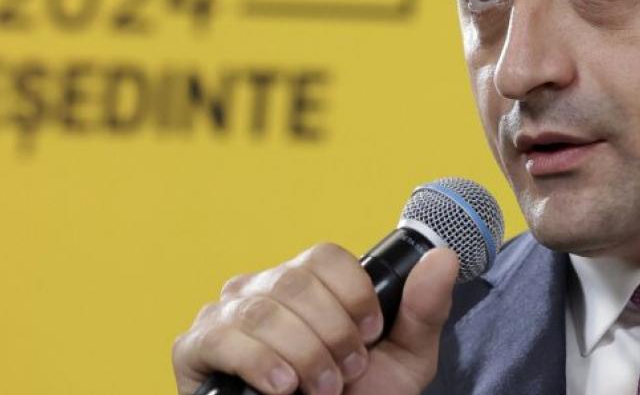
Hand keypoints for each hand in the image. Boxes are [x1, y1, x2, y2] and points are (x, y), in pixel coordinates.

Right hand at [172, 243, 459, 394]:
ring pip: (262, 309)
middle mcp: (263, 288)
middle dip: (330, 333)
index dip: (352, 295)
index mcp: (308, 283)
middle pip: (294, 280)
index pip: (324, 256)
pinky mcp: (195, 347)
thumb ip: (422, 311)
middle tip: (345, 374)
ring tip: (319, 389)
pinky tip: (281, 387)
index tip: (370, 335)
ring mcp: (226, 314)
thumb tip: (444, 258)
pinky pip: (220, 337)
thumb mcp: (401, 362)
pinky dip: (258, 361)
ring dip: (302, 353)